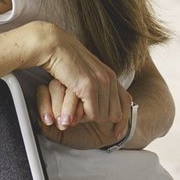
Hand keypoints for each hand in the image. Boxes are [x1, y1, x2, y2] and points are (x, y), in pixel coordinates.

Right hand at [34, 31, 129, 145]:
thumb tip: (97, 105)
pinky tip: (70, 113)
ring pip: (102, 115)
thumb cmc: (63, 61)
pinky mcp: (89, 86)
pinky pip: (92, 114)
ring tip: (72, 114)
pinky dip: (81, 117)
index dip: (123, 121)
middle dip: (100, 120)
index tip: (118, 134)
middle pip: (115, 113)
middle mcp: (109, 78)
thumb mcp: (84, 75)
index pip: (127, 102)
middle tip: (82, 119)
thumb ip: (94, 86)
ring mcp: (101, 82)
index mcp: (110, 75)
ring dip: (87, 118)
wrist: (53, 45)